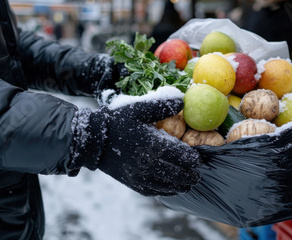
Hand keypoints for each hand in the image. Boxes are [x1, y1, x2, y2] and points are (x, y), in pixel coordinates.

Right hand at [70, 92, 201, 195]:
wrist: (93, 140)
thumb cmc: (117, 122)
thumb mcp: (139, 108)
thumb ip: (161, 105)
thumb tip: (182, 100)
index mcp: (154, 144)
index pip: (181, 155)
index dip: (193, 159)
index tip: (199, 160)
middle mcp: (149, 163)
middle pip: (177, 173)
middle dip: (189, 175)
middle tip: (197, 175)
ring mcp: (140, 175)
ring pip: (167, 184)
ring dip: (180, 185)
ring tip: (188, 185)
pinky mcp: (132, 182)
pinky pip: (152, 191)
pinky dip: (165, 191)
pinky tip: (170, 190)